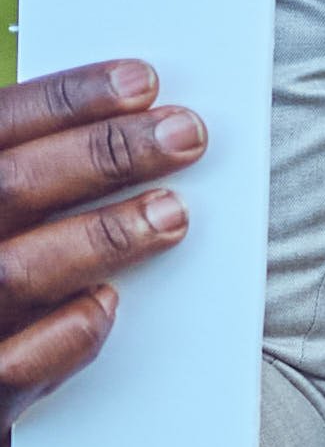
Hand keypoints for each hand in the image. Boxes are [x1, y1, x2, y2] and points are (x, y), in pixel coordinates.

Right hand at [0, 62, 203, 446]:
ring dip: (101, 237)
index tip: (142, 80)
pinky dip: (68, 331)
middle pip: (8, 186)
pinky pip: (12, 366)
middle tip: (184, 134)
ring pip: (13, 271)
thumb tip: (128, 118)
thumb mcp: (5, 213)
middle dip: (103, 154)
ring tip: (172, 211)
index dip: (66, 98)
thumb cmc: (1, 292)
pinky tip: (110, 303)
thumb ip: (32, 172)